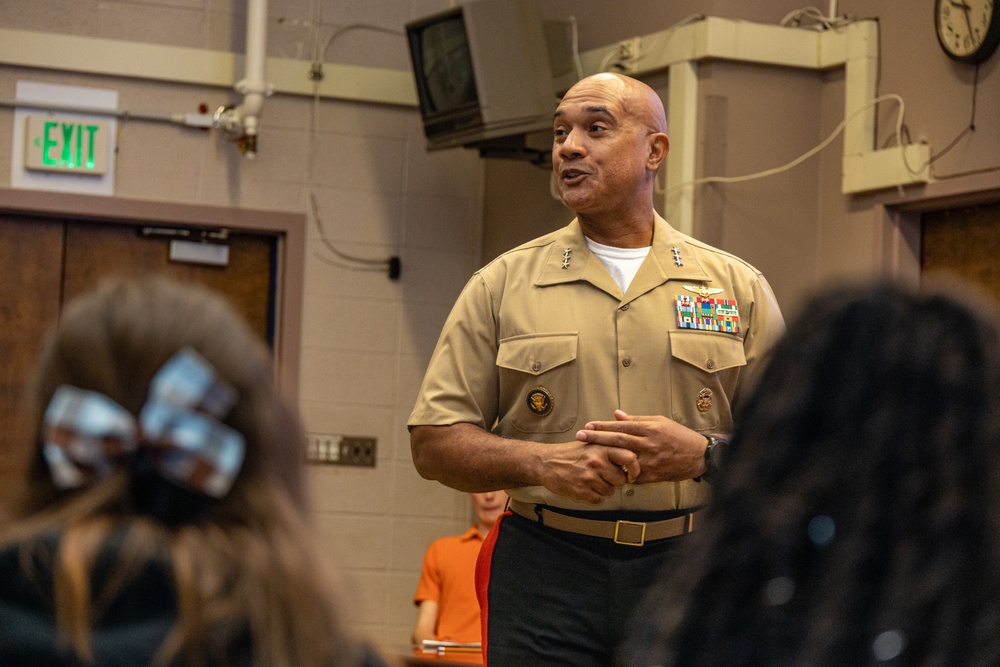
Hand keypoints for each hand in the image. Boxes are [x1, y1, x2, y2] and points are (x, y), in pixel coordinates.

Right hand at [535, 439, 639, 503]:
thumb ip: (609, 448)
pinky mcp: (582, 491)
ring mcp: (589, 477)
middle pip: (621, 479)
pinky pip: (599, 500)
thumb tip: (632, 456)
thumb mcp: (590, 443)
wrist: (546, 463)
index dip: (634, 468)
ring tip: (591, 480)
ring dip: (604, 489)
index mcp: (601, 448)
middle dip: (615, 481)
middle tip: (604, 476)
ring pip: (610, 491)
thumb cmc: (569, 454)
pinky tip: (586, 488)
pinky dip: (594, 497)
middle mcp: (597, 462)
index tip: (632, 474)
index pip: (629, 458)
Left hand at [575, 409, 706, 482]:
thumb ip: (637, 420)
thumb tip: (616, 415)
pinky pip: (632, 475)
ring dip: (605, 457)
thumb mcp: (659, 422)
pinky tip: (607, 471)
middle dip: (597, 438)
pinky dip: (620, 473)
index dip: (603, 426)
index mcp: (649, 429)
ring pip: (622, 459)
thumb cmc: (678, 436)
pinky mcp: (652, 475)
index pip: (621, 426)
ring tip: (589, 455)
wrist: (698, 456)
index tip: (588, 426)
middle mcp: (648, 444)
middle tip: (580, 436)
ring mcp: (650, 461)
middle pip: (617, 440)